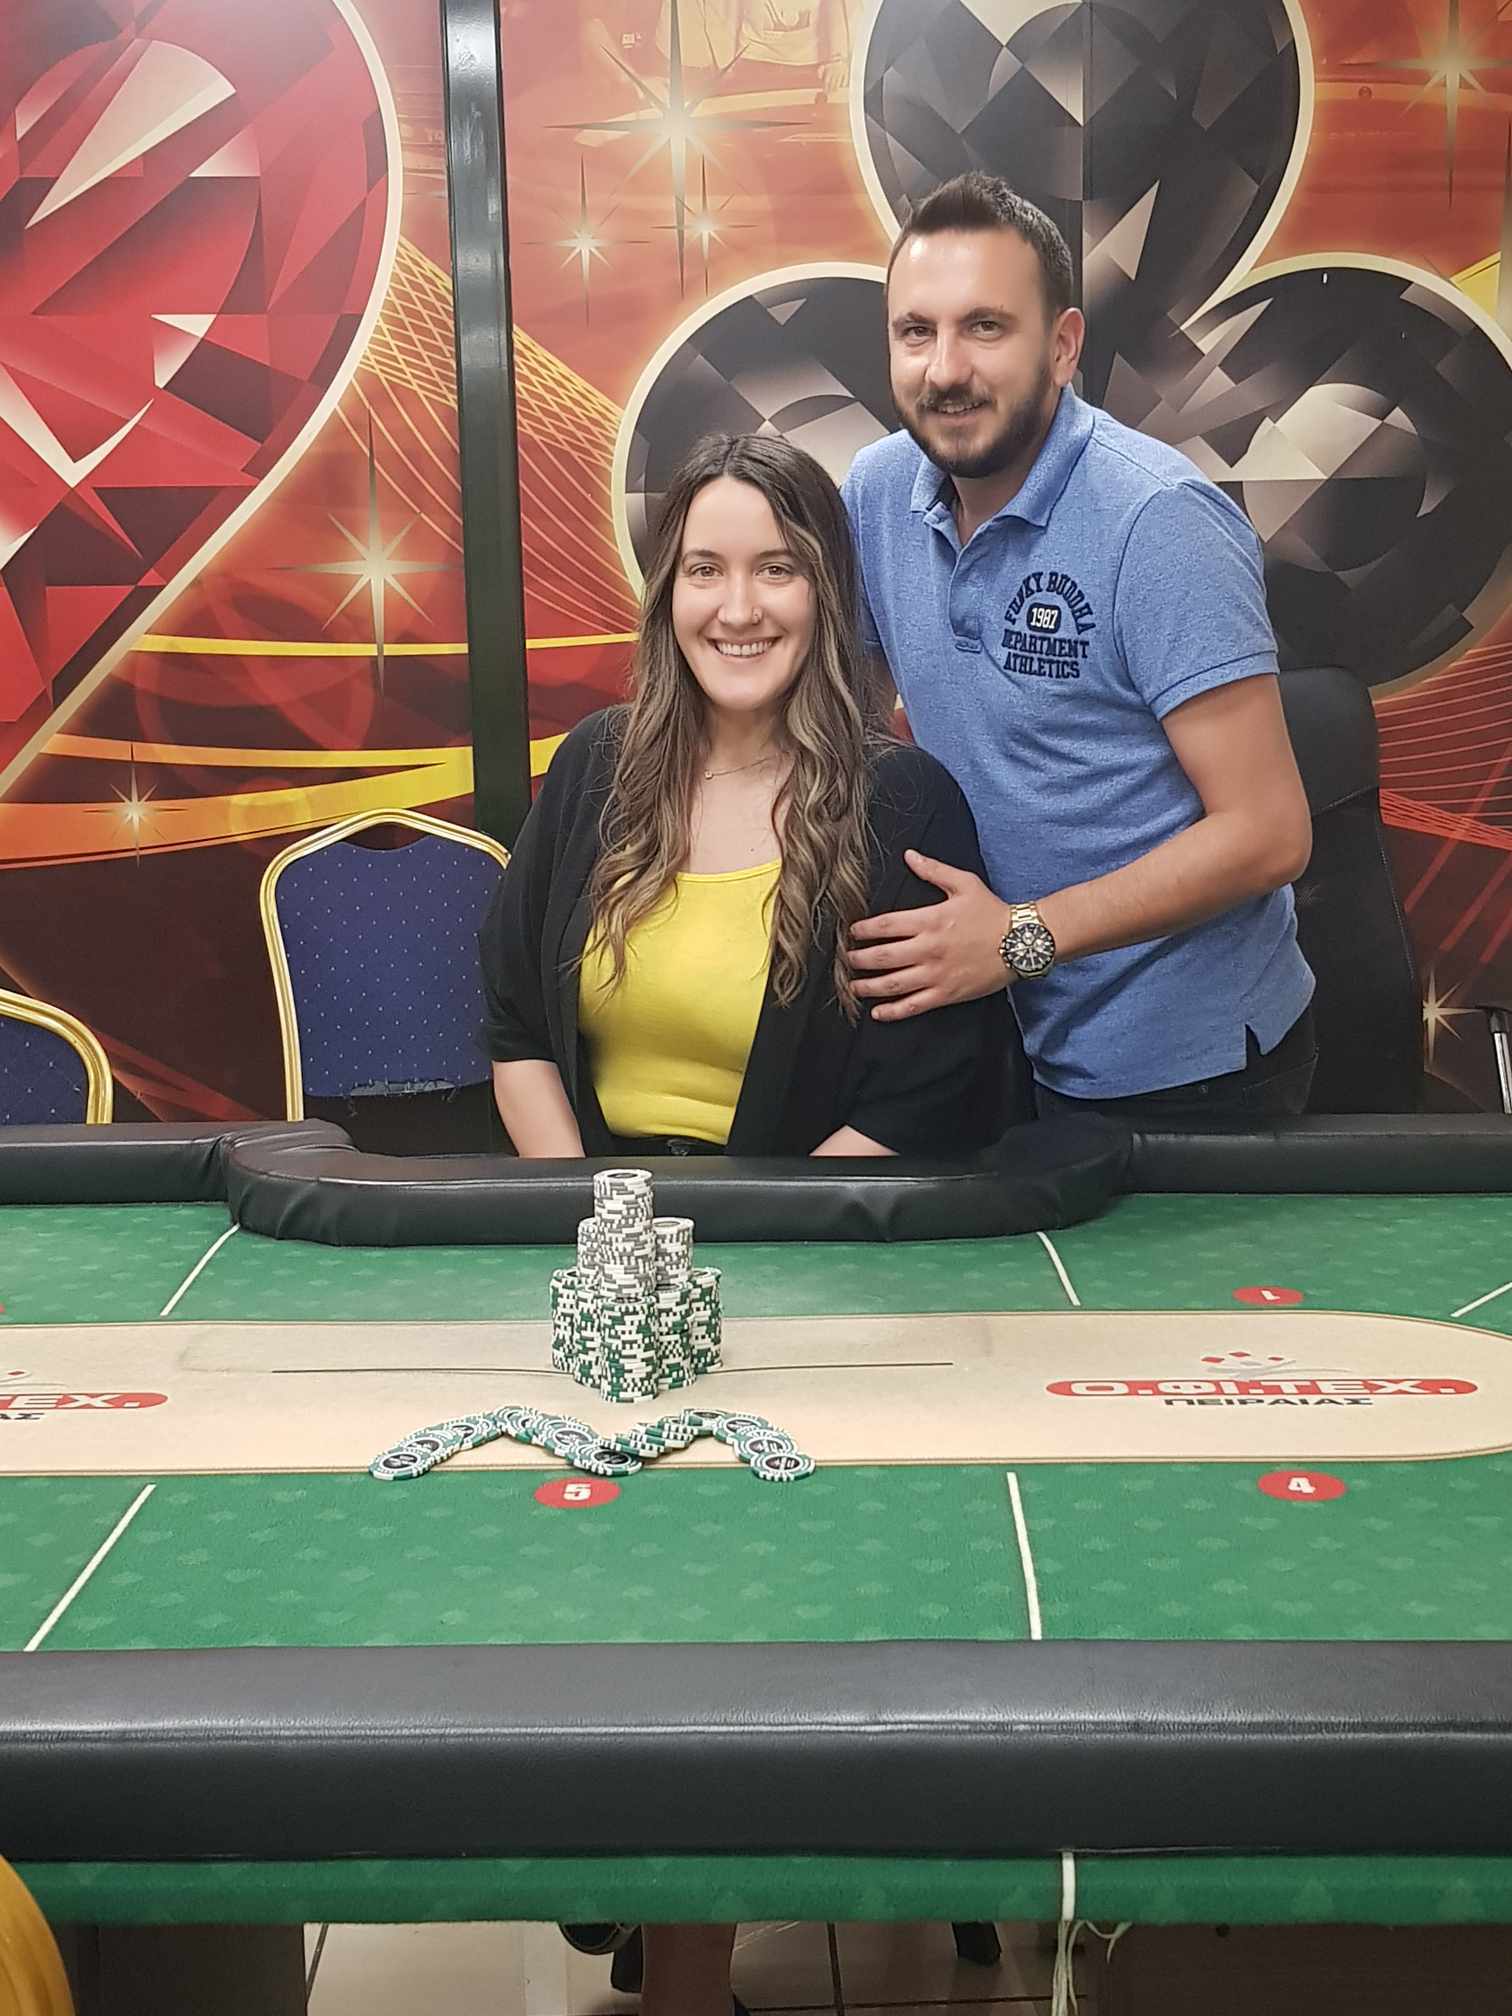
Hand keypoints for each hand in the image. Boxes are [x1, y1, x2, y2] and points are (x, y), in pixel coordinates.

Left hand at [847, 851, 1010, 1019]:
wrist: (1022, 942)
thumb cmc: (992, 912)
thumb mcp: (964, 883)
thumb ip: (933, 870)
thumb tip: (909, 855)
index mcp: (929, 920)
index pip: (884, 926)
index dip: (862, 930)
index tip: (852, 933)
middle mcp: (928, 949)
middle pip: (881, 957)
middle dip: (858, 960)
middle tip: (846, 960)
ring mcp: (936, 974)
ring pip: (892, 984)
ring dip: (867, 987)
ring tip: (852, 987)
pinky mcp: (947, 994)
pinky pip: (913, 1005)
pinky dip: (892, 1011)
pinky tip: (877, 1012)